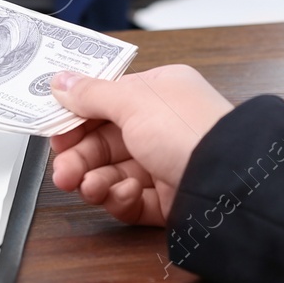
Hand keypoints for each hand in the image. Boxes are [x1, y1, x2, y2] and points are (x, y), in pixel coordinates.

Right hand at [49, 65, 232, 226]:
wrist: (228, 183)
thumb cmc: (192, 132)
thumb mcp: (134, 102)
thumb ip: (91, 94)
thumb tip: (61, 82)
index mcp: (158, 95)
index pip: (104, 104)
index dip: (76, 120)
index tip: (55, 133)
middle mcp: (161, 128)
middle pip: (102, 144)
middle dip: (79, 159)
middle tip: (63, 172)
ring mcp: (164, 165)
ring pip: (110, 175)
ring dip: (94, 181)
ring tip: (91, 187)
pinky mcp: (167, 200)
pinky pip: (129, 201)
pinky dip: (120, 198)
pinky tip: (124, 193)